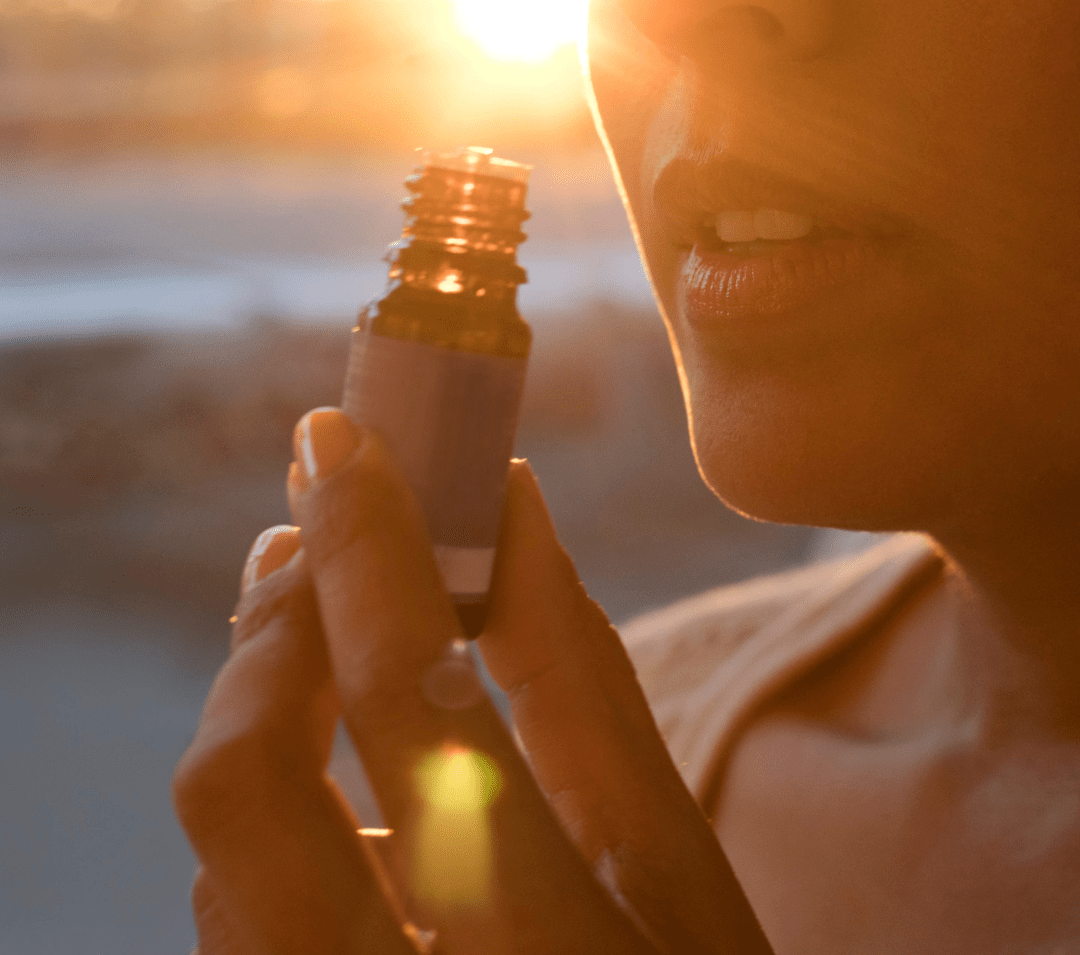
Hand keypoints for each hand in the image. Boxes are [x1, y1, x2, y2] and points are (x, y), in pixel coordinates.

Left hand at [173, 407, 772, 953]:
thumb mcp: (678, 861)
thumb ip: (584, 674)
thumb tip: (509, 502)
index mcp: (553, 949)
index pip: (417, 706)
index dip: (372, 549)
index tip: (340, 436)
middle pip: (247, 788)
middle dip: (272, 630)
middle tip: (314, 537)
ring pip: (219, 855)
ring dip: (262, 710)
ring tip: (324, 627)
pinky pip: (235, 917)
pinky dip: (273, 810)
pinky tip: (337, 774)